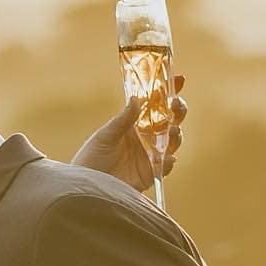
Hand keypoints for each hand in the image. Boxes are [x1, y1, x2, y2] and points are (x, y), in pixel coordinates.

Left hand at [72, 75, 187, 193]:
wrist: (86, 187)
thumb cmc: (91, 158)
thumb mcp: (105, 136)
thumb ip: (123, 119)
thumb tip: (137, 98)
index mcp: (135, 124)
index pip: (156, 105)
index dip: (168, 92)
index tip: (178, 79)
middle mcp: (146, 138)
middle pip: (171, 120)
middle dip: (179, 110)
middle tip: (177, 104)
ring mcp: (150, 155)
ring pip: (173, 141)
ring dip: (177, 134)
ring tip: (173, 130)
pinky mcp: (150, 173)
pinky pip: (166, 166)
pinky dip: (169, 160)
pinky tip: (167, 157)